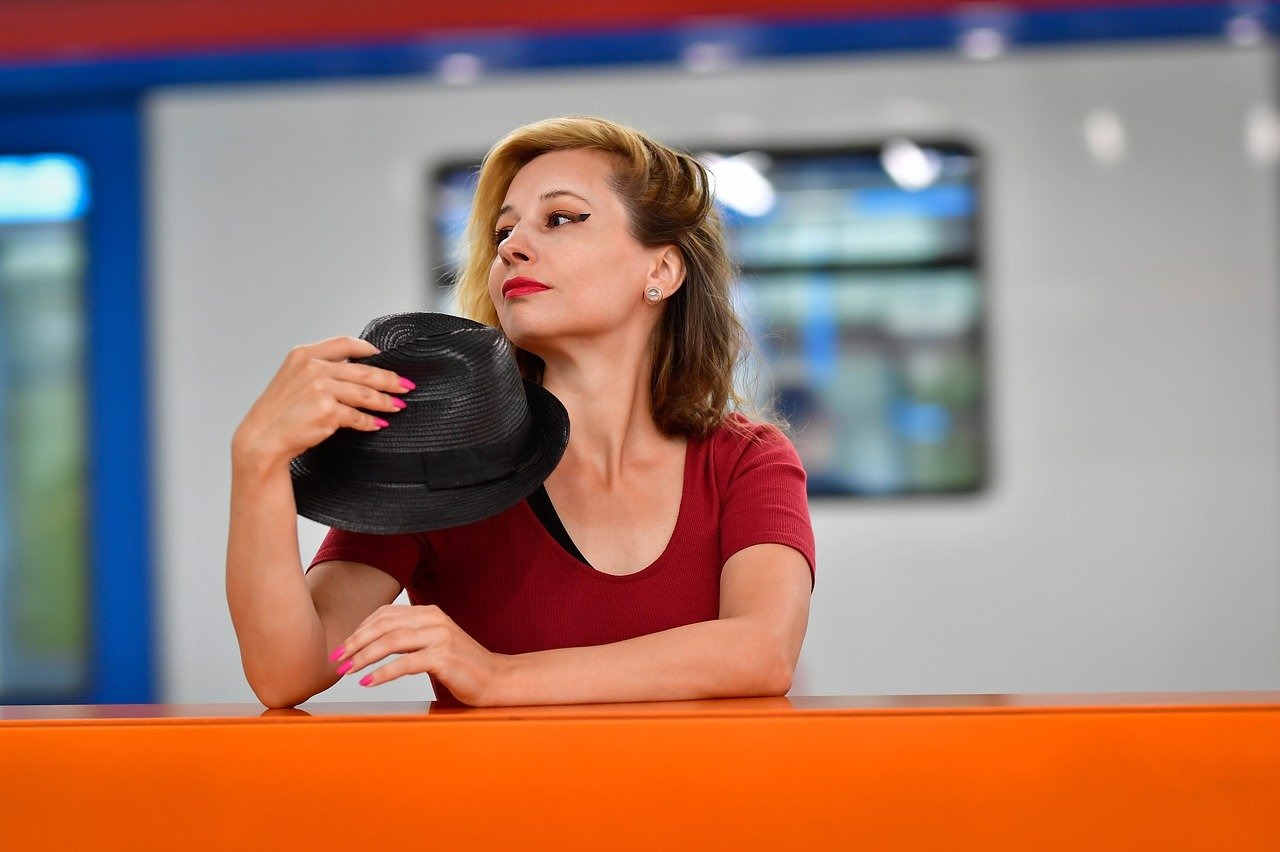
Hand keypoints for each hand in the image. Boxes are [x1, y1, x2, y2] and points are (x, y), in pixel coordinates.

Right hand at [232, 336, 410, 469]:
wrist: (262, 438)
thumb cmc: (279, 413)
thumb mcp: (292, 379)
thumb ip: (318, 369)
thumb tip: (356, 371)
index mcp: (303, 355)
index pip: (344, 343)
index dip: (367, 349)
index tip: (383, 356)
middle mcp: (313, 368)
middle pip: (363, 371)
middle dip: (389, 379)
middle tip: (405, 385)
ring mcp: (321, 389)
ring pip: (365, 394)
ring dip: (386, 401)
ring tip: (398, 405)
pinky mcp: (328, 411)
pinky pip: (358, 416)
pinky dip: (370, 422)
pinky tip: (379, 424)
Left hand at [330, 604, 507, 705]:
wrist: (496, 679)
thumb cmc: (462, 667)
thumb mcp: (433, 644)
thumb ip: (409, 638)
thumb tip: (372, 644)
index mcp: (429, 612)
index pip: (385, 615)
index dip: (359, 630)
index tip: (342, 647)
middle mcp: (434, 619)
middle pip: (383, 626)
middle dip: (355, 643)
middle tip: (336, 660)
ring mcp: (440, 637)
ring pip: (391, 642)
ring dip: (363, 657)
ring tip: (347, 671)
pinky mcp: (444, 657)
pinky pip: (405, 663)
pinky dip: (382, 673)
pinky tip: (369, 682)